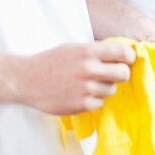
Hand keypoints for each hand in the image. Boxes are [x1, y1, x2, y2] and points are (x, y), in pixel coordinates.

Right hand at [16, 41, 135, 114]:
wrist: (26, 80)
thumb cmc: (50, 62)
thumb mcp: (72, 48)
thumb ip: (95, 51)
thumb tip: (121, 54)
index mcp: (87, 52)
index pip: (122, 52)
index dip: (129, 56)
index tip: (127, 59)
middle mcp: (88, 70)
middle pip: (123, 73)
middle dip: (121, 73)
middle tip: (114, 73)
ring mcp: (85, 89)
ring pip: (111, 89)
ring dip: (104, 87)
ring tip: (88, 83)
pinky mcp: (80, 105)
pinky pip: (99, 103)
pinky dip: (93, 100)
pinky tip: (80, 94)